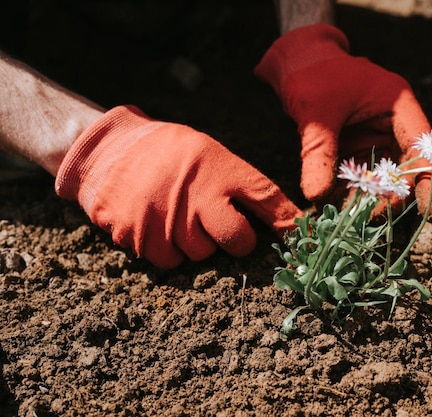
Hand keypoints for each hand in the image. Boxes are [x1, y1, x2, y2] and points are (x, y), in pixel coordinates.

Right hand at [55, 106, 302, 267]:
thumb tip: (282, 218)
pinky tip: (160, 226)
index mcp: (220, 170)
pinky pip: (170, 261)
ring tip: (182, 217)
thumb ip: (238, 183)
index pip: (267, 198)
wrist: (109, 149)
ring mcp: (169, 220)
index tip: (302, 237)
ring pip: (202, 255)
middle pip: (238, 241)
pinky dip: (169, 250)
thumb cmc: (168, 152)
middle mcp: (199, 197)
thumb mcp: (209, 152)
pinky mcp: (141, 237)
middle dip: (239, 242)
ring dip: (197, 244)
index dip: (288, 222)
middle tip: (225, 229)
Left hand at [254, 24, 431, 219]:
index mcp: (398, 106)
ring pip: (381, 180)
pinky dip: (348, 195)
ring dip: (366, 200)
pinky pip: (360, 180)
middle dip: (389, 197)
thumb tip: (316, 197)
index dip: (429, 182)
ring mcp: (376, 141)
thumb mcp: (316, 112)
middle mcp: (393, 126)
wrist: (296, 64)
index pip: (423, 148)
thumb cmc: (312, 75)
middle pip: (405, 170)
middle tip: (366, 219)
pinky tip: (332, 206)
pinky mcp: (358, 152)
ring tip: (345, 217)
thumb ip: (318, 153)